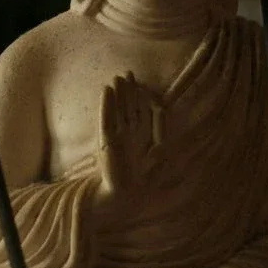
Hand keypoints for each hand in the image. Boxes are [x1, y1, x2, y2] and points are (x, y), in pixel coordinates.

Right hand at [96, 72, 164, 204]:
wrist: (127, 194)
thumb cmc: (146, 177)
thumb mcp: (161, 151)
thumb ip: (161, 128)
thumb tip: (161, 107)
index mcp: (143, 134)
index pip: (143, 109)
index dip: (143, 96)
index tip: (143, 85)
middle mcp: (130, 132)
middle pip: (129, 106)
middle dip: (129, 90)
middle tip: (127, 73)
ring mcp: (118, 135)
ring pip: (118, 109)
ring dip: (117, 94)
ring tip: (116, 78)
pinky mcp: (107, 140)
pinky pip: (107, 118)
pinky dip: (107, 104)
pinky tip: (107, 91)